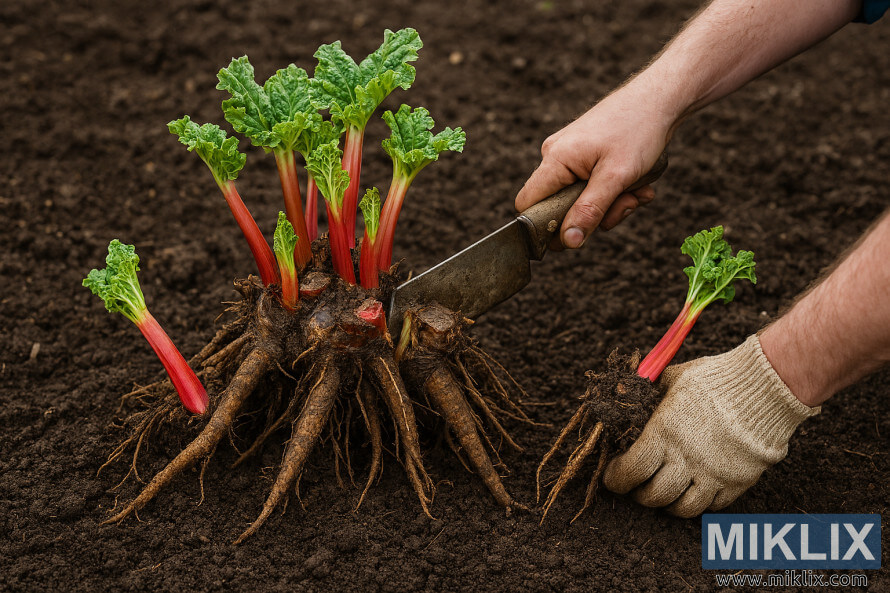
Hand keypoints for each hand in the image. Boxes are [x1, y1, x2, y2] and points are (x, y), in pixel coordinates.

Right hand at [515, 84, 671, 248]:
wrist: (660, 99)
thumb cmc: (638, 129)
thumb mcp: (616, 178)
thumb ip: (590, 211)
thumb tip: (569, 242)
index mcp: (555, 159)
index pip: (527, 205)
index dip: (544, 227)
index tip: (575, 235)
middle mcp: (556, 156)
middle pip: (560, 207)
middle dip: (594, 214)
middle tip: (624, 204)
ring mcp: (571, 156)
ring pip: (581, 200)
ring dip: (612, 204)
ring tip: (636, 190)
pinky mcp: (586, 156)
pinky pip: (593, 187)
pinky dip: (616, 192)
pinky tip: (637, 184)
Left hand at [603, 335, 819, 516]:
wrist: (765, 386)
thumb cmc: (714, 379)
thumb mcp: (672, 379)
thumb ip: (649, 391)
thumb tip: (626, 392)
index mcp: (664, 434)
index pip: (630, 471)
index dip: (616, 478)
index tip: (612, 476)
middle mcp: (687, 459)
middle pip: (653, 496)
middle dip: (639, 494)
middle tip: (636, 486)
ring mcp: (714, 475)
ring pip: (683, 508)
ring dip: (667, 504)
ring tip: (663, 492)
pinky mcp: (737, 482)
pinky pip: (712, 506)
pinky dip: (698, 502)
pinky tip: (693, 488)